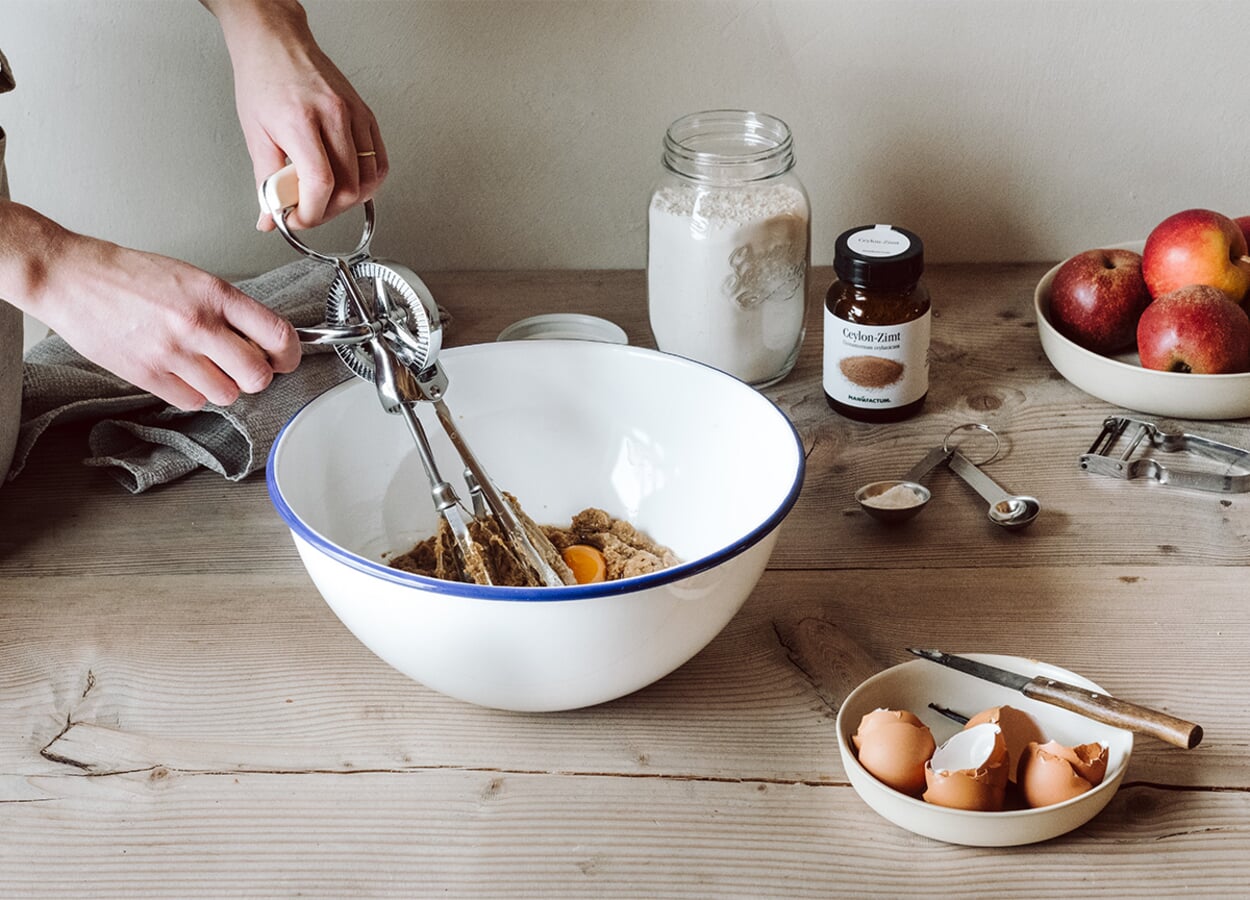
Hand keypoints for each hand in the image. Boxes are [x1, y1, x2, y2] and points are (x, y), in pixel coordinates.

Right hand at [5, 203, 299, 409]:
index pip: (277, 335)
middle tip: (246, 366)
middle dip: (258, 376)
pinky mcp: (147, 375)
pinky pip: (192, 402)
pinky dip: (194, 394)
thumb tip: (264, 338)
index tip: (287, 358)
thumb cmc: (129, 275)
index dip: (290, 354)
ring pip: (227, 394)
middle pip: (258, 375)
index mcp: (214, 294)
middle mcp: (197, 324)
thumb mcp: (192, 278)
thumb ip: (229, 309)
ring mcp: (171, 352)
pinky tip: (181, 373)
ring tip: (206, 366)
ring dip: (224, 386)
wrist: (71, 277)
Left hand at [204, 0, 387, 230]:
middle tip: (308, 211)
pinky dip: (367, 182)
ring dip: (349, 200)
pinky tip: (349, 182)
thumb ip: (266, 182)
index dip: (312, 212)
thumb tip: (271, 217)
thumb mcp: (255, 134)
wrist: (278, 44)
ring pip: (368, 179)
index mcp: (301, 120)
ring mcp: (355, 115)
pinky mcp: (366, 115)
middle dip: (327, 211)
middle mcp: (334, 115)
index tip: (298, 219)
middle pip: (348, 187)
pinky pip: (379, 162)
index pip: (321, 182)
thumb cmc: (264, 80)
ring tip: (326, 197)